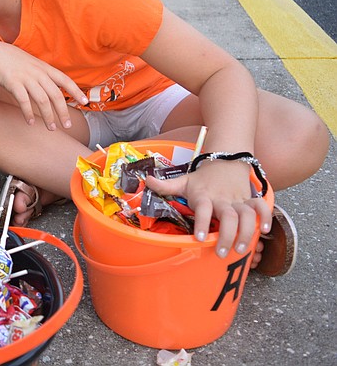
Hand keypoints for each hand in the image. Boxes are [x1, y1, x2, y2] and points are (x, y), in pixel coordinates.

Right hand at [0, 41, 86, 130]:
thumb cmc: (11, 61)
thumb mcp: (31, 64)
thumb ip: (43, 74)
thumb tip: (53, 87)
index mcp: (44, 68)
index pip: (65, 80)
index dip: (76, 91)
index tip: (85, 102)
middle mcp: (37, 73)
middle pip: (56, 95)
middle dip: (63, 112)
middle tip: (67, 125)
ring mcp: (25, 77)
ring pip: (42, 100)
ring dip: (48, 116)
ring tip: (51, 128)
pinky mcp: (12, 83)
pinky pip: (24, 101)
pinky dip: (28, 113)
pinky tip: (30, 123)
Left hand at [145, 160, 271, 258]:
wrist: (225, 160)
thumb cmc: (202, 177)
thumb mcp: (183, 180)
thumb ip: (165, 186)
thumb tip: (146, 181)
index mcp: (204, 196)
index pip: (203, 209)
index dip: (202, 223)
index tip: (200, 238)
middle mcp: (222, 199)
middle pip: (229, 217)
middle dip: (227, 235)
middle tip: (222, 252)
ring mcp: (238, 199)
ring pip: (247, 215)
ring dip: (246, 232)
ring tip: (241, 249)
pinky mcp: (250, 199)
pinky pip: (261, 207)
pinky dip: (265, 217)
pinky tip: (264, 231)